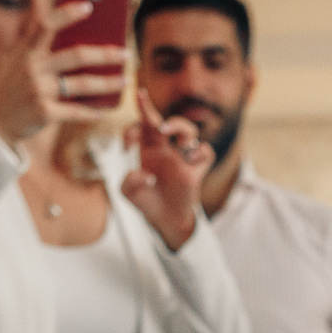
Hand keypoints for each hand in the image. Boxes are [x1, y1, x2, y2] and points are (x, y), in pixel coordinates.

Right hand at [0, 0, 122, 146]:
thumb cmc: (10, 84)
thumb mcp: (16, 55)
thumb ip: (33, 28)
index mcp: (26, 51)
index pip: (46, 24)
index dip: (67, 13)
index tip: (89, 6)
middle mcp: (32, 68)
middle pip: (76, 56)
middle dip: (105, 55)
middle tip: (126, 53)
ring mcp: (39, 91)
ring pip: (82, 85)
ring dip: (108, 83)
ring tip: (125, 81)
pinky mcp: (44, 114)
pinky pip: (76, 111)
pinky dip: (92, 112)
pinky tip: (105, 111)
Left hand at [120, 89, 212, 250]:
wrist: (164, 218)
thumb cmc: (146, 200)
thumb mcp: (129, 193)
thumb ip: (130, 181)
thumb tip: (148, 176)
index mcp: (147, 149)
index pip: (141, 127)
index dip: (131, 130)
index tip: (125, 149)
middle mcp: (165, 149)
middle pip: (163, 121)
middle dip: (155, 114)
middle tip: (157, 126)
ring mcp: (181, 158)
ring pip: (189, 130)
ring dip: (180, 127)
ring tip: (172, 138)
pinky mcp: (195, 171)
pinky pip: (206, 153)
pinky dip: (201, 153)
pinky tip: (190, 161)